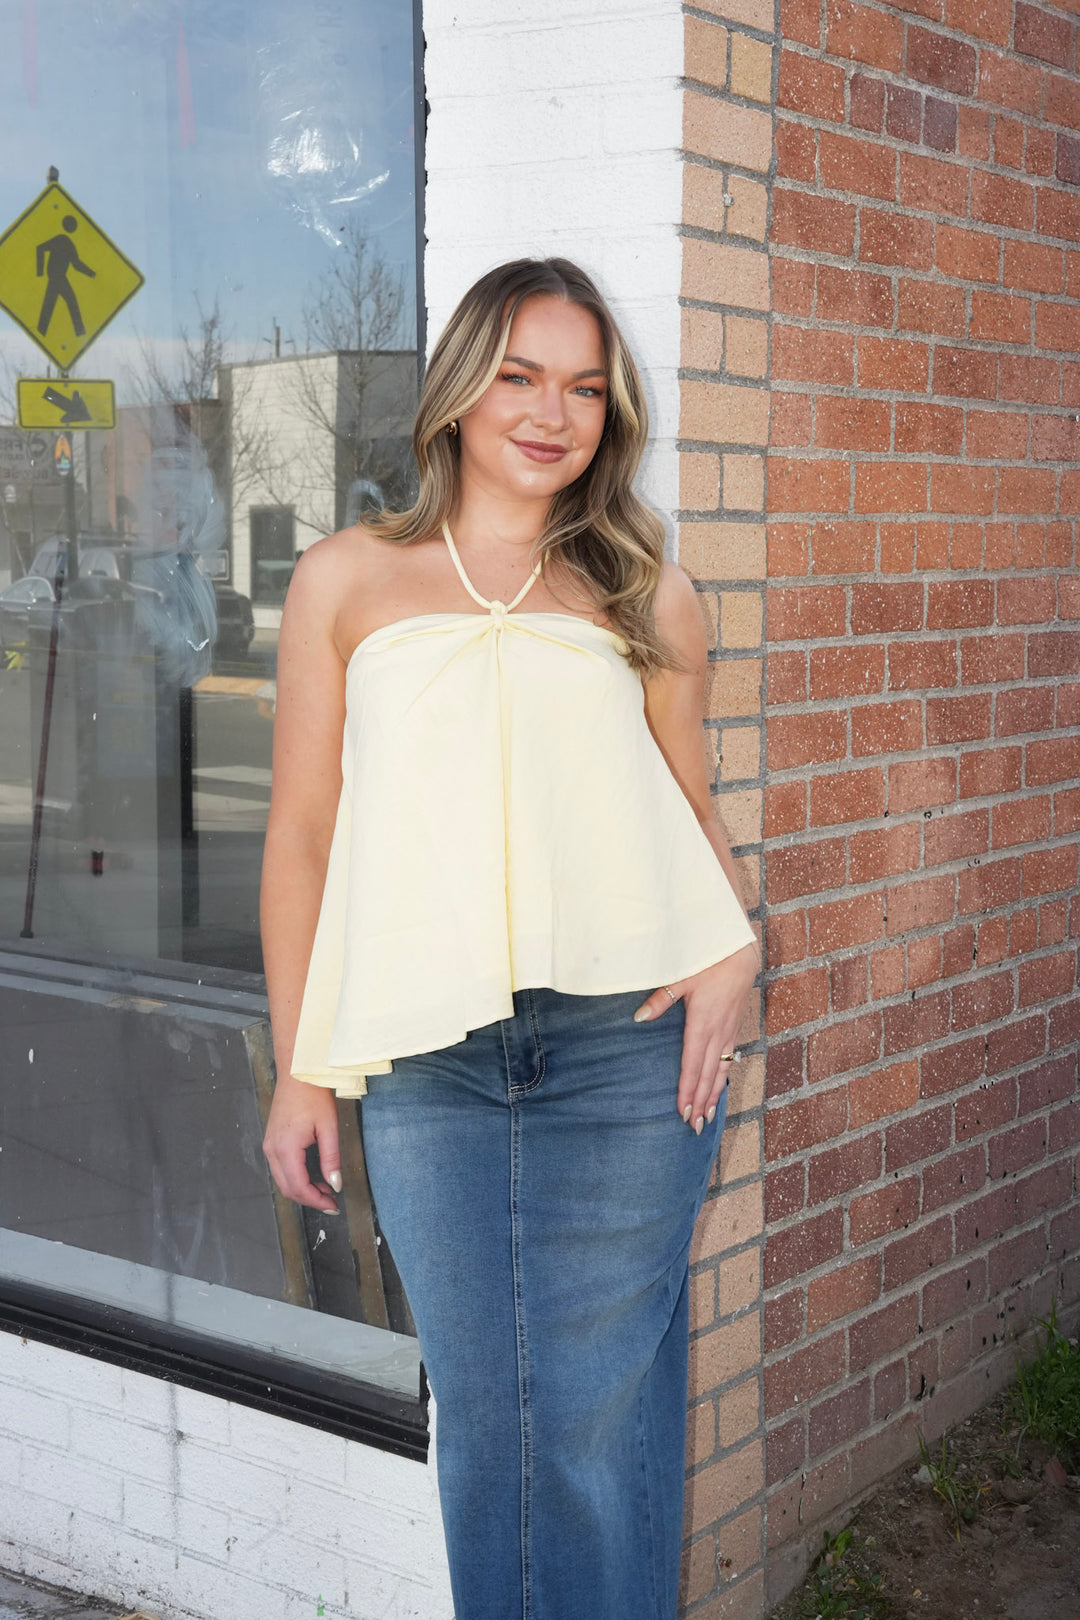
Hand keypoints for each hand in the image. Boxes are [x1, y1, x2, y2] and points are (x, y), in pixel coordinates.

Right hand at [263, 1072, 342, 1212]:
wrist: (297, 1073)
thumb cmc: (313, 1095)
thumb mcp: (328, 1127)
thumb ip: (331, 1159)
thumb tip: (335, 1185)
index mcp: (286, 1147)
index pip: (298, 1186)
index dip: (316, 1201)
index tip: (333, 1206)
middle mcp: (272, 1149)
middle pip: (288, 1188)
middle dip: (309, 1199)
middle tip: (331, 1203)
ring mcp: (269, 1145)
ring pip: (283, 1181)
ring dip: (303, 1190)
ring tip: (326, 1190)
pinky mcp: (271, 1141)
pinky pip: (280, 1169)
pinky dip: (296, 1178)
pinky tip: (314, 1176)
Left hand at [633, 940, 759, 1133]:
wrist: (739, 952)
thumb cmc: (707, 961)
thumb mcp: (680, 976)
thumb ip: (660, 999)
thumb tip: (638, 1017)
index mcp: (702, 1023)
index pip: (692, 1064)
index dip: (686, 1090)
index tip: (681, 1110)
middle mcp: (718, 1032)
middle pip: (707, 1075)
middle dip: (700, 1102)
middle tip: (692, 1126)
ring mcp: (729, 1031)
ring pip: (720, 1071)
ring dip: (713, 1096)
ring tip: (706, 1119)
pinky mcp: (734, 1028)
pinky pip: (729, 1060)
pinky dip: (723, 1079)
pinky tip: (719, 1090)